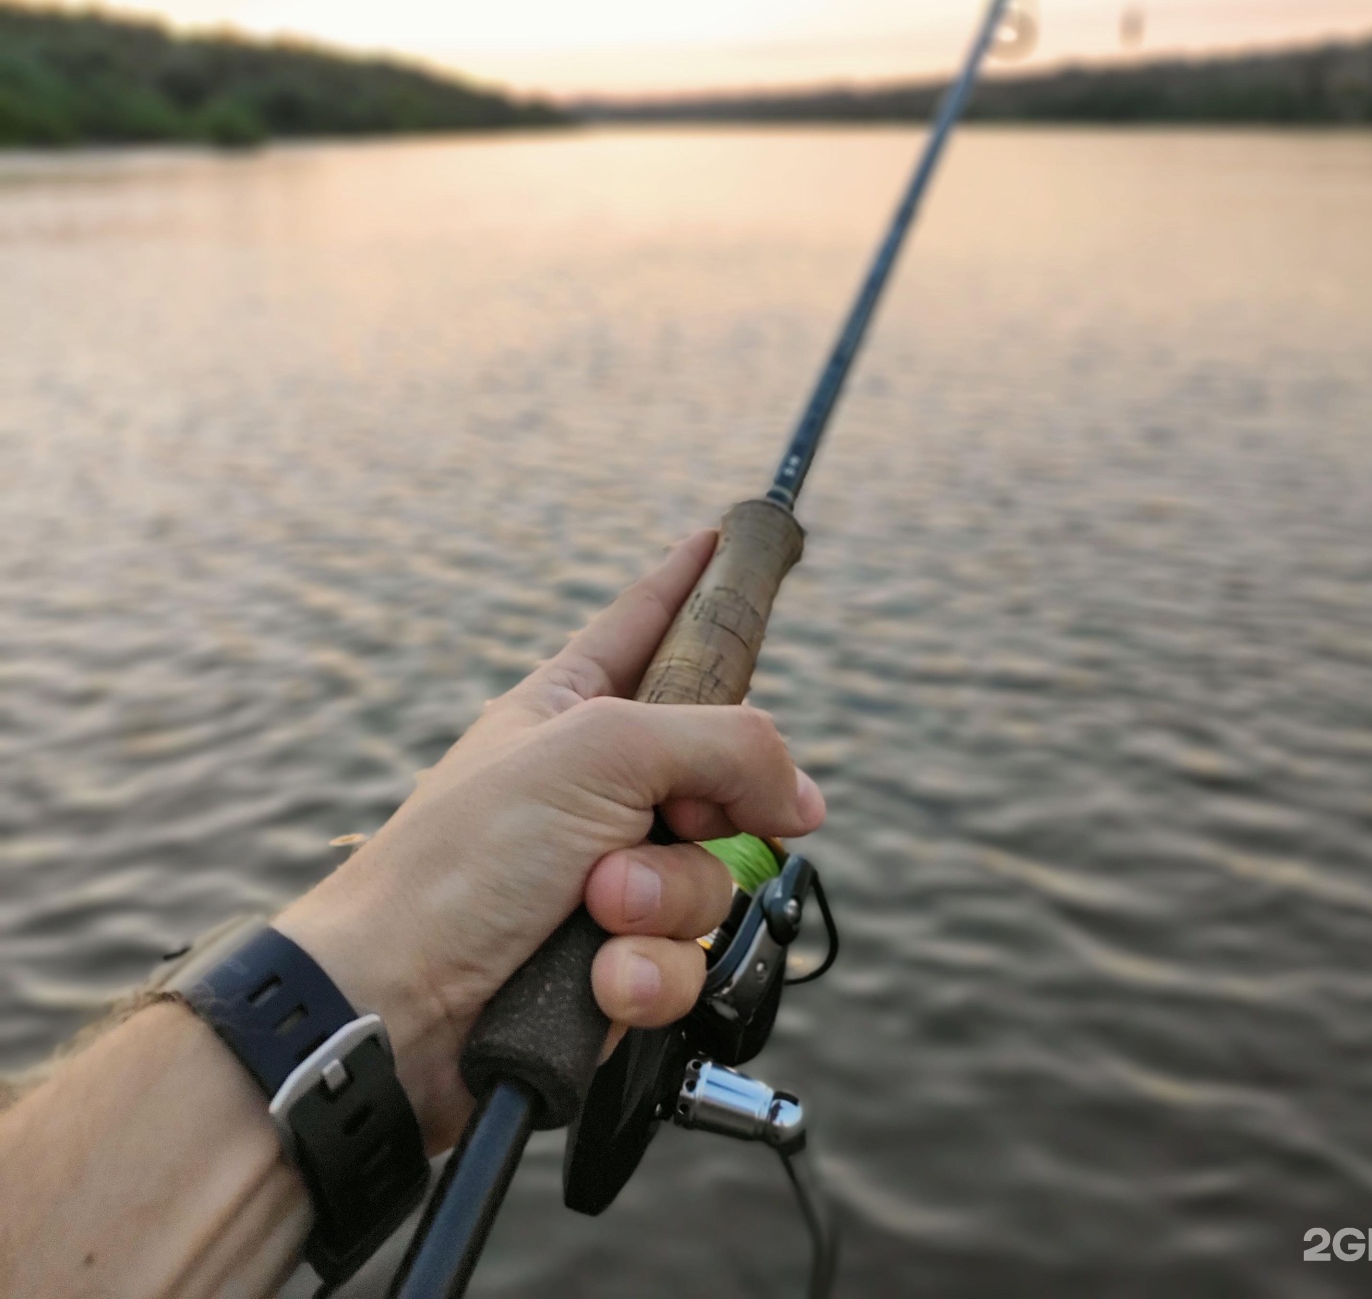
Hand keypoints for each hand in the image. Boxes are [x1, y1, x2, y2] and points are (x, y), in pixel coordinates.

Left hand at [277, 530, 823, 1150]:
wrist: (396, 1005)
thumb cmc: (468, 855)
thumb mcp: (599, 752)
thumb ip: (725, 746)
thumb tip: (803, 802)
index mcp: (574, 706)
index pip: (648, 622)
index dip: (689, 581)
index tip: (724, 537)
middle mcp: (598, 786)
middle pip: (721, 771)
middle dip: (709, 811)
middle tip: (673, 823)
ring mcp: (609, 879)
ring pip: (713, 879)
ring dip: (663, 903)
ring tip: (595, 912)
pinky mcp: (614, 965)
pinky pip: (685, 964)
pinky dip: (645, 975)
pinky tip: (594, 983)